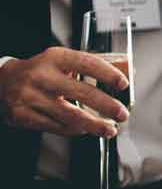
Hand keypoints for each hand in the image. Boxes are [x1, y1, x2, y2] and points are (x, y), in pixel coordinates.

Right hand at [0, 47, 128, 136]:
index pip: (87, 63)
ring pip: (70, 116)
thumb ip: (86, 67)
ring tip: (109, 129)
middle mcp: (41, 76)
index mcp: (54, 58)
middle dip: (107, 106)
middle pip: (82, 92)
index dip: (108, 74)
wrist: (2, 81)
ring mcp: (30, 97)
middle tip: (122, 114)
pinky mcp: (22, 116)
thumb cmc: (39, 71)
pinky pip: (56, 127)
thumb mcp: (59, 60)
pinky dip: (74, 130)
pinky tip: (85, 130)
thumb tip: (121, 76)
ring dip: (95, 125)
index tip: (123, 84)